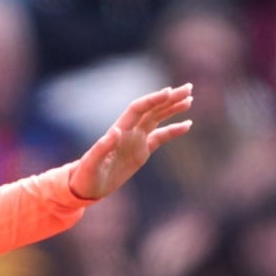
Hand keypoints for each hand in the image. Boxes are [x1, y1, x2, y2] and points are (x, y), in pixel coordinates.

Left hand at [69, 85, 194, 200]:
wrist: (87, 187)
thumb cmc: (86, 175)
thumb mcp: (92, 164)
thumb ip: (102, 147)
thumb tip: (116, 131)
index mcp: (119, 130)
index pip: (138, 109)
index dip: (154, 100)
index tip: (170, 92)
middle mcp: (129, 131)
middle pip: (152, 109)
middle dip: (170, 98)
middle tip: (188, 88)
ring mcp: (136, 140)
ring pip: (158, 118)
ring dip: (173, 108)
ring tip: (189, 99)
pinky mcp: (141, 151)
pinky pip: (160, 137)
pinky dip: (173, 130)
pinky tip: (187, 125)